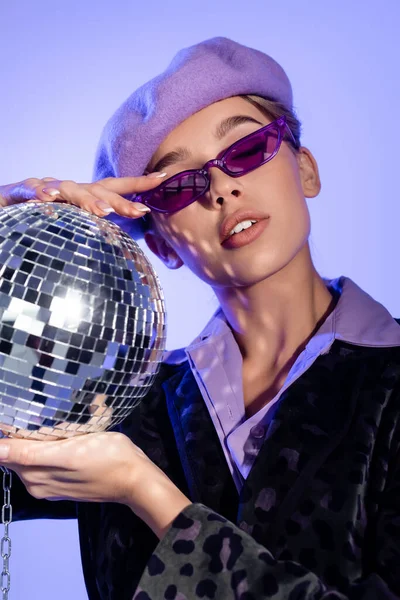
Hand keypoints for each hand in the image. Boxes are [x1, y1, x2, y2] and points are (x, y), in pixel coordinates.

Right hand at [0, 172, 166, 217]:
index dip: (138, 182)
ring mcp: (46, 187)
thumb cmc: (41, 215)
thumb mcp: (71, 222)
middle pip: (98, 189)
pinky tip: (49, 199)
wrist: (4, 204)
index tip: (163, 179)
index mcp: (83, 195)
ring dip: (87, 199)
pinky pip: (32, 191)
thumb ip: (93, 226)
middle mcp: (69, 188)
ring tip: (102, 211)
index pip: (115, 187)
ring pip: (70, 189)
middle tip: (140, 211)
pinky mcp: (20, 192)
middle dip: (120, 200)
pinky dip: (41, 193)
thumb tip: (125, 244)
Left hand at [0, 433, 190, 538]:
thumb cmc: (107, 459)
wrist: (135, 478)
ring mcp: (50, 483)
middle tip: (50, 417)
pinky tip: (68, 437)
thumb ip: (29, 454)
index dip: (8, 431)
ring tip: (63, 426)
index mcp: (35, 475)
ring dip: (42, 436)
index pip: (6, 450)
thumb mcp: (68, 452)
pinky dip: (52, 445)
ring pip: (33, 452)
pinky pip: (46, 458)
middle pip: (18, 450)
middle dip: (27, 431)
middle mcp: (37, 482)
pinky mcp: (62, 482)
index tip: (16, 414)